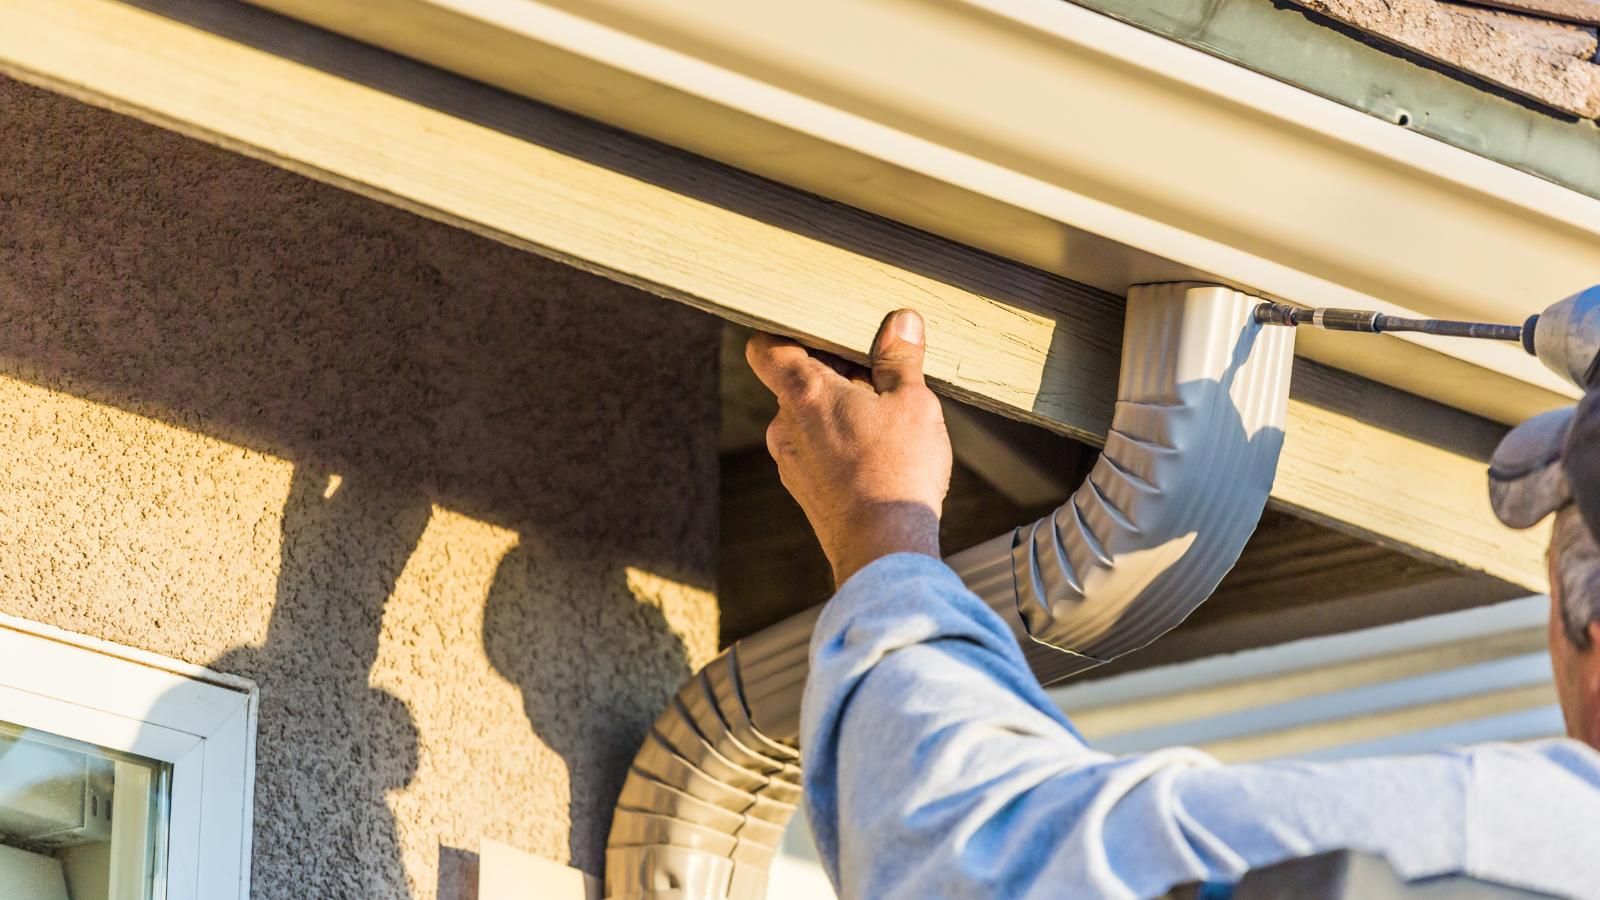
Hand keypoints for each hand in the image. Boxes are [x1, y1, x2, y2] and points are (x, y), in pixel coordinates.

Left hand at [747, 309, 951, 585]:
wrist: (883, 549)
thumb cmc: (897, 471)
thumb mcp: (912, 401)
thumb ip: (900, 358)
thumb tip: (902, 321)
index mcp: (804, 393)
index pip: (766, 347)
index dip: (787, 333)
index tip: (820, 332)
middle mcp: (785, 425)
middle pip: (797, 381)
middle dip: (834, 374)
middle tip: (879, 376)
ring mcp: (790, 461)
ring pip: (809, 418)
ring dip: (841, 410)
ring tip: (886, 419)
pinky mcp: (804, 490)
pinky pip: (816, 451)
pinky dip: (840, 443)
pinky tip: (878, 455)